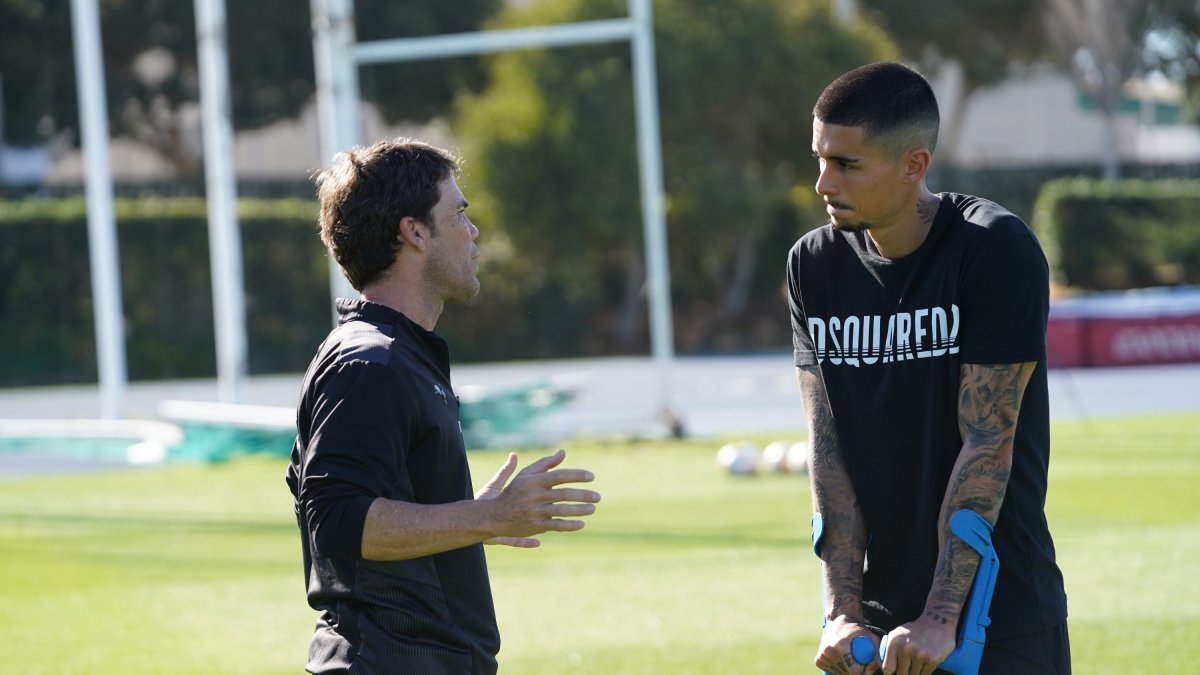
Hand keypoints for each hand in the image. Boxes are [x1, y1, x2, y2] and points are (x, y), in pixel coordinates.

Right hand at [475, 449, 599, 547]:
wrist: (495, 515)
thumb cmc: (514, 491)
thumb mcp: (527, 474)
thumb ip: (545, 463)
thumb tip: (563, 452)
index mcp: (534, 481)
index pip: (559, 476)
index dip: (576, 475)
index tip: (591, 477)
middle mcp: (535, 496)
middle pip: (564, 494)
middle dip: (583, 495)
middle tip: (598, 497)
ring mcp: (535, 512)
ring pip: (562, 510)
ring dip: (580, 510)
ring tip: (593, 509)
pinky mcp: (535, 526)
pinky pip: (556, 525)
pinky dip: (570, 525)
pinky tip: (582, 524)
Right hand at [815, 616, 877, 674]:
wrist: (838, 622)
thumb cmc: (857, 630)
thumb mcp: (871, 637)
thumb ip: (877, 653)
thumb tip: (877, 669)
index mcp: (841, 645)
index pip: (853, 670)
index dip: (862, 672)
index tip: (865, 667)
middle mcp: (828, 650)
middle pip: (846, 673)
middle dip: (854, 672)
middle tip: (859, 664)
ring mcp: (822, 655)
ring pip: (838, 674)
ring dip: (846, 671)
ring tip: (850, 660)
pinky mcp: (818, 660)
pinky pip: (831, 671)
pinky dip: (838, 669)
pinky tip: (842, 660)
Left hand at [880, 613, 955, 674]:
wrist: (938, 621)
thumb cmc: (916, 631)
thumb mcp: (898, 635)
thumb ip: (888, 650)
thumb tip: (883, 668)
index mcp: (894, 642)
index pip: (887, 668)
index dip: (891, 673)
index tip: (896, 671)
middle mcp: (905, 648)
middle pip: (901, 674)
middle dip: (906, 672)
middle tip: (910, 665)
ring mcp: (919, 654)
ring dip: (916, 672)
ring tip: (920, 660)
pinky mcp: (932, 659)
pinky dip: (926, 671)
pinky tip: (927, 660)